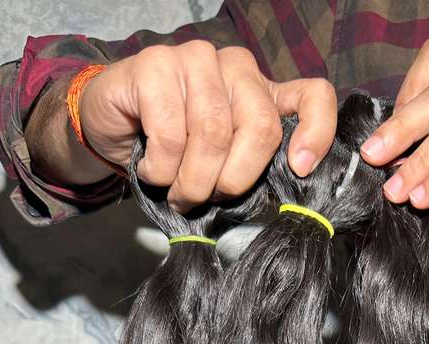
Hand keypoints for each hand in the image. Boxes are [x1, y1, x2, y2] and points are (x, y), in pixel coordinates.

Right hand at [78, 41, 336, 212]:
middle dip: (233, 180)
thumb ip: (252, 166)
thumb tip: (281, 190)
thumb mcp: (223, 163)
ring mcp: (196, 59)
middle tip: (207, 199)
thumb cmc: (173, 151)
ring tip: (177, 193)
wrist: (111, 129)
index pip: (313, 96)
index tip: (300, 170)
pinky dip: (160, 168)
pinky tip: (151, 168)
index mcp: (262, 91)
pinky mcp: (155, 63)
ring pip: (214, 133)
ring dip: (192, 181)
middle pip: (260, 127)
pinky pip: (170, 134)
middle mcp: (236, 66)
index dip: (317, 133)